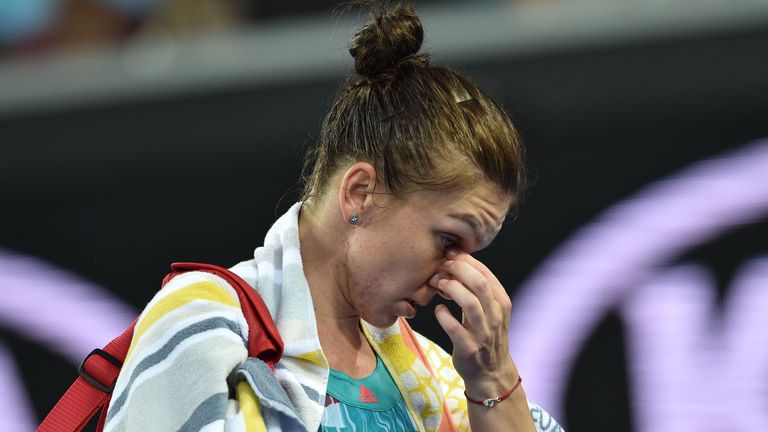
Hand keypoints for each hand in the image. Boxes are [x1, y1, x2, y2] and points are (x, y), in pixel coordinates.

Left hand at [432, 249, 519, 397]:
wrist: (490, 372)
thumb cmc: (484, 333)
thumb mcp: (489, 309)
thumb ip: (477, 289)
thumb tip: (455, 261)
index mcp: (501, 302)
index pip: (485, 273)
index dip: (465, 260)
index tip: (449, 253)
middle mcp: (495, 316)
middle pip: (479, 283)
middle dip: (458, 269)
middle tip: (442, 267)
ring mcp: (483, 333)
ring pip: (469, 303)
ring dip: (451, 289)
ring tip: (438, 285)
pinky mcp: (469, 348)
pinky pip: (454, 328)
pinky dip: (443, 315)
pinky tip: (439, 310)